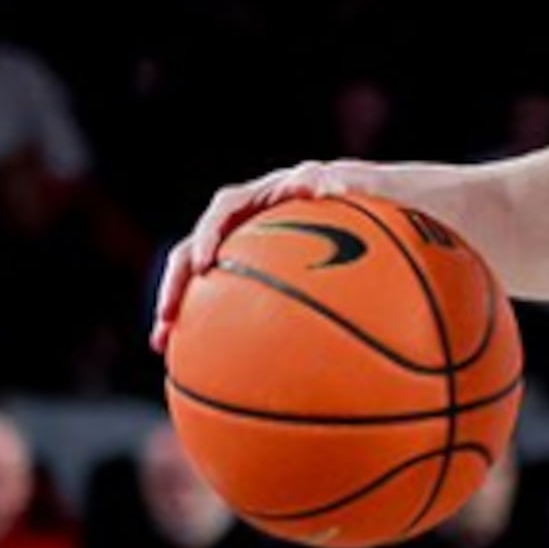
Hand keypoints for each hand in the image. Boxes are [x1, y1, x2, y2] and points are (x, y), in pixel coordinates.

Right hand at [151, 158, 377, 351]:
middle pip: (198, 248)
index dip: (209, 235)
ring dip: (178, 307)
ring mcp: (250, 248)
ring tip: (161, 342)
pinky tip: (200, 365)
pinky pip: (226, 302)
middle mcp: (250, 221)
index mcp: (270, 196)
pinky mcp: (255, 275)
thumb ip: (352, 182)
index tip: (205, 267)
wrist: (387, 210)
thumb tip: (322, 184)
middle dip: (176, 281)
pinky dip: (211, 329)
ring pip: (201, 278)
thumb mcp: (371, 186)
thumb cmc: (382, 196)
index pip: (226, 208)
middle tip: (167, 315)